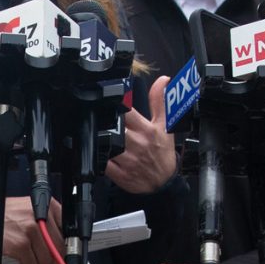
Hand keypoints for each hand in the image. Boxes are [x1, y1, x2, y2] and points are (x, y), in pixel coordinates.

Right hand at [0, 196, 61, 263]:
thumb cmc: (6, 215)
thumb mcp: (31, 209)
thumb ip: (48, 222)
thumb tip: (62, 245)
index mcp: (47, 205)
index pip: (68, 230)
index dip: (64, 246)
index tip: (61, 253)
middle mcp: (40, 217)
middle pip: (59, 249)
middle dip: (51, 260)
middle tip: (41, 260)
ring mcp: (30, 230)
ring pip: (46, 260)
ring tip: (28, 259)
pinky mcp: (20, 245)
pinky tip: (20, 261)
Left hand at [105, 77, 177, 193]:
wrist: (164, 182)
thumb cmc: (163, 153)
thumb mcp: (165, 125)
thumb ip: (159, 101)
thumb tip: (163, 80)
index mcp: (146, 130)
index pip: (126, 112)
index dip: (116, 106)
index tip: (110, 103)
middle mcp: (137, 144)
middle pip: (114, 127)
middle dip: (107, 123)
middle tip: (103, 121)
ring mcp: (128, 160)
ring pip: (107, 145)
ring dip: (102, 140)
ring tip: (101, 137)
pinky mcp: (120, 175)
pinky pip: (103, 164)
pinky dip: (99, 158)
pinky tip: (100, 153)